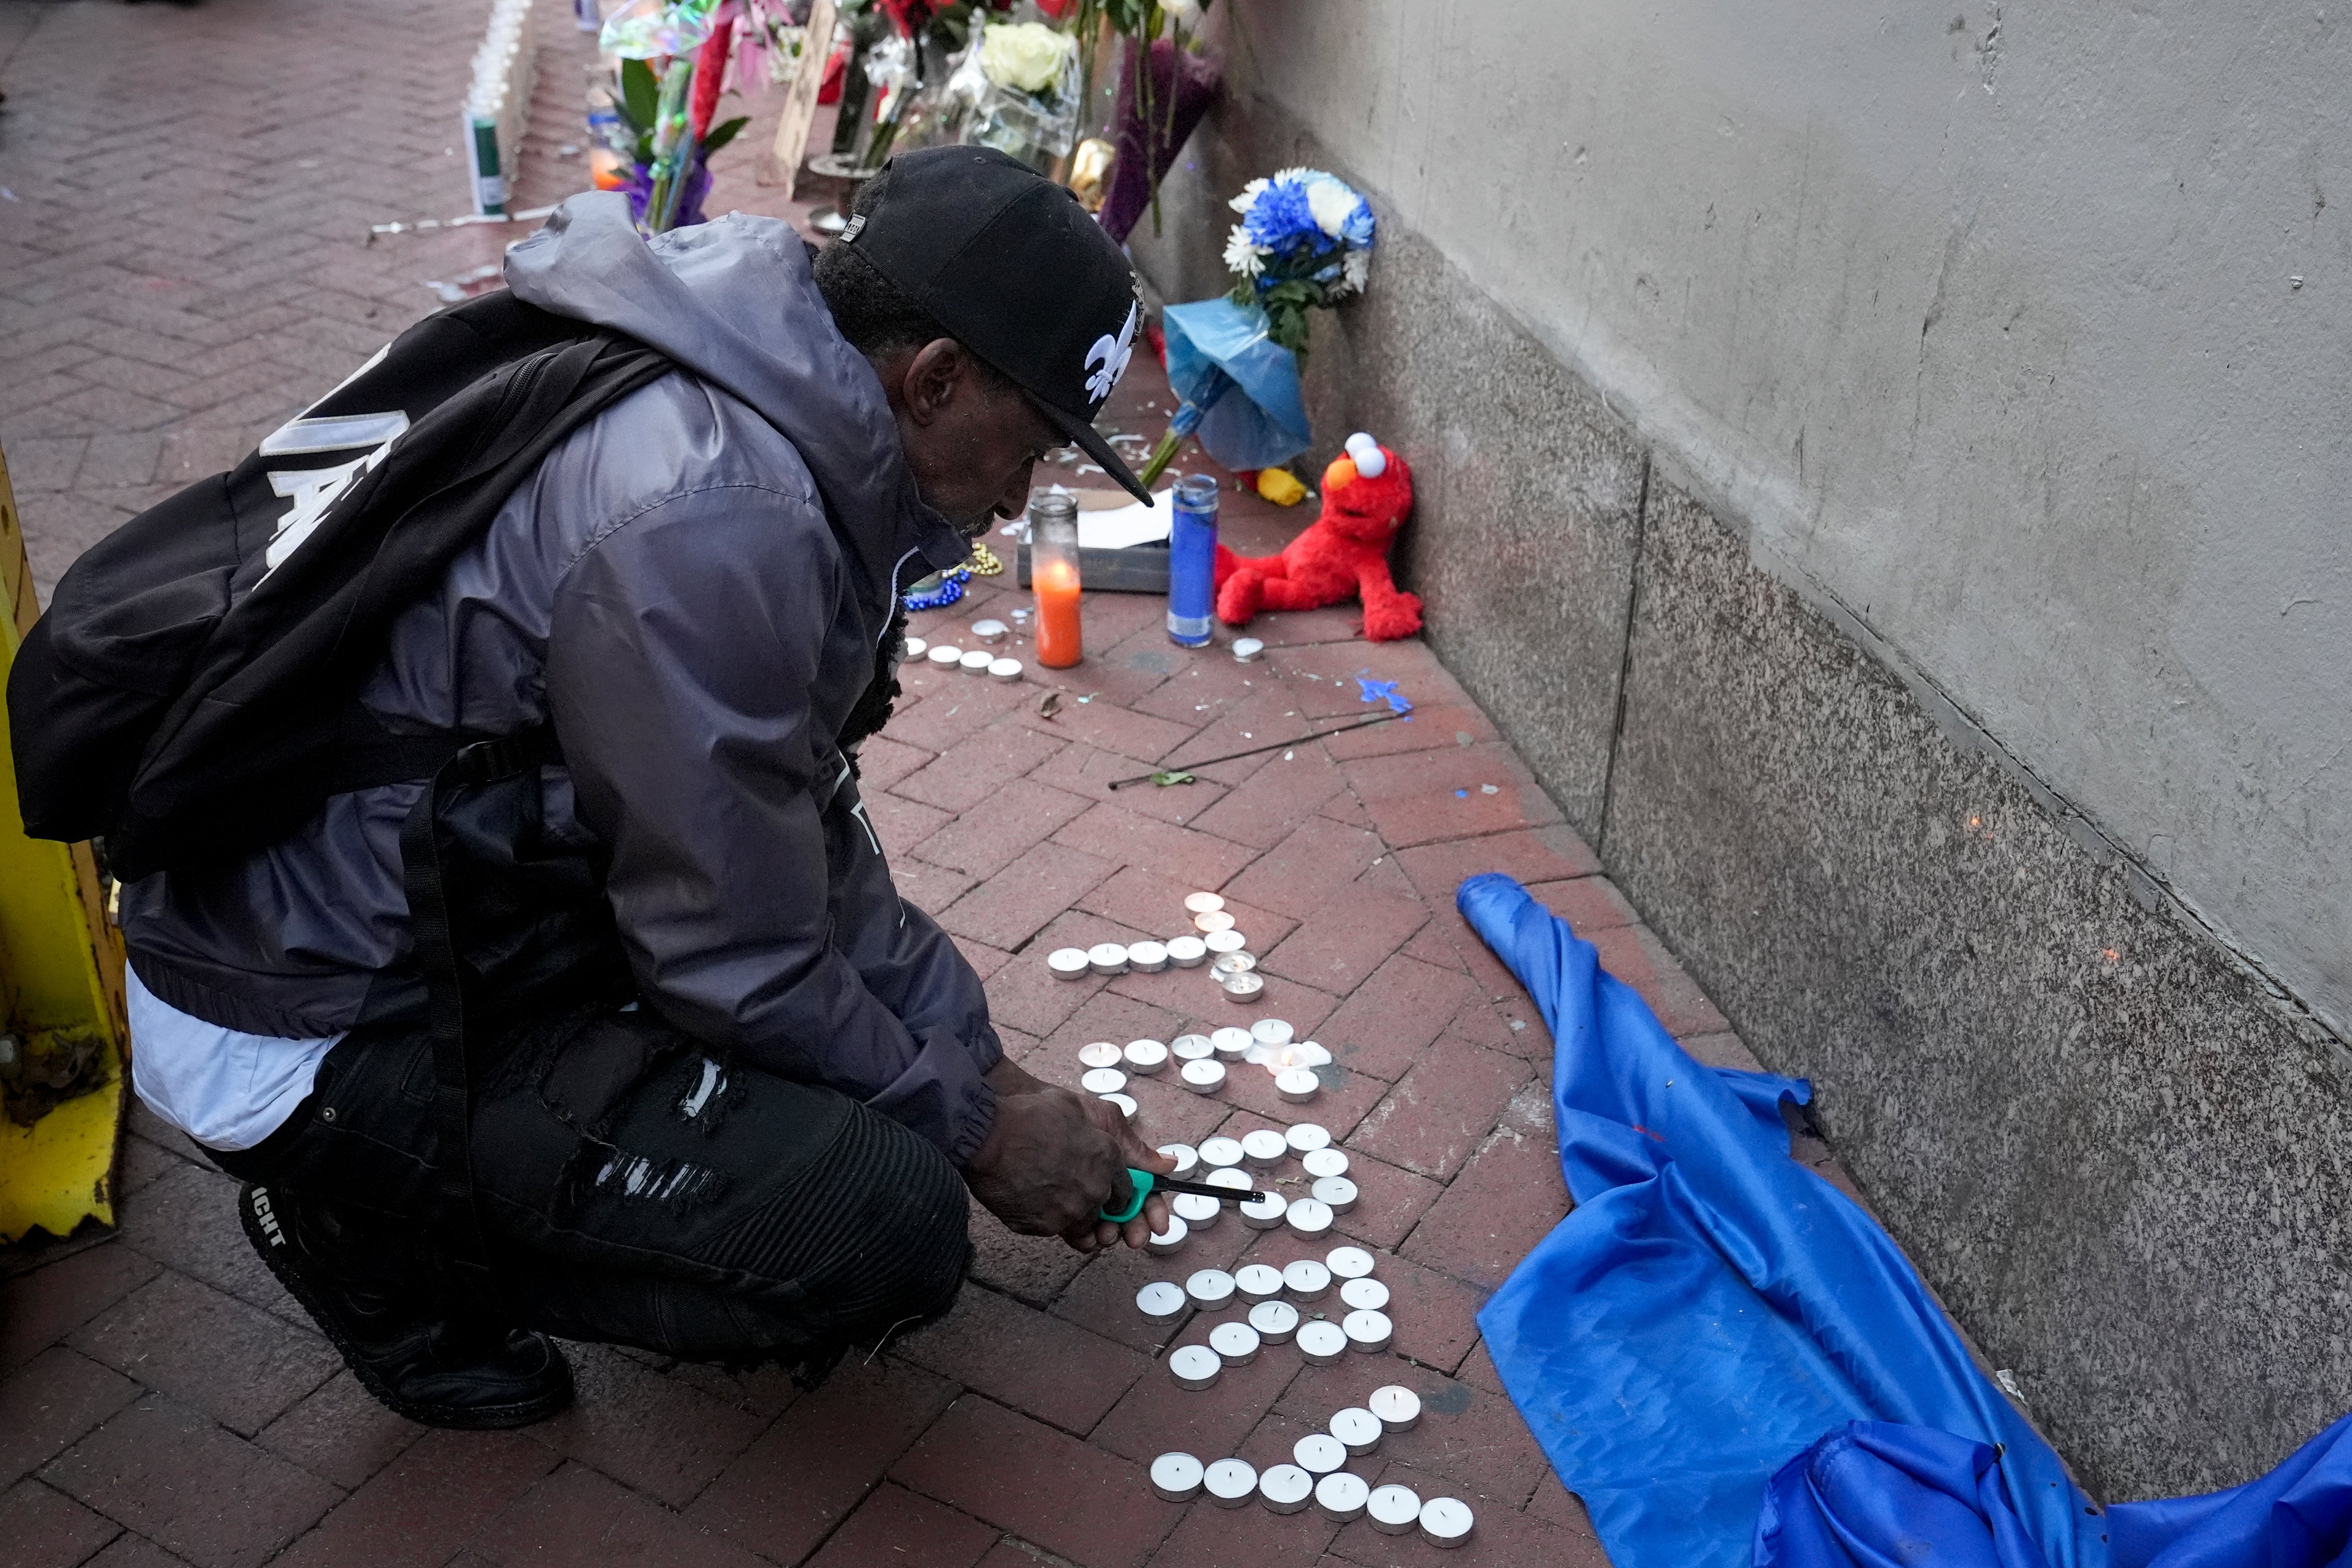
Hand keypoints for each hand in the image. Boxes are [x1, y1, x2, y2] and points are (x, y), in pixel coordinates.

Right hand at [965, 1059, 1174, 1251]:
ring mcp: (1065, 1212)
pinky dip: (1053, 1220)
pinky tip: (1042, 1202)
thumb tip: (1169, 1164)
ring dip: (1082, 1219)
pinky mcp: (1039, 1227)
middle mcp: (1091, 1191)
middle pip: (1110, 1214)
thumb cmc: (1033, 1114)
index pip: (1129, 1190)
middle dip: (1110, 1215)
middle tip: (1101, 1211)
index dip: (1126, 1192)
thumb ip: (1129, 1140)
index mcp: (1107, 1161)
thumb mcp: (1087, 1112)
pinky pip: (1056, 1230)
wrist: (983, 1131)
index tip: (1115, 1190)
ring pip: (1084, 1227)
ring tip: (1065, 1201)